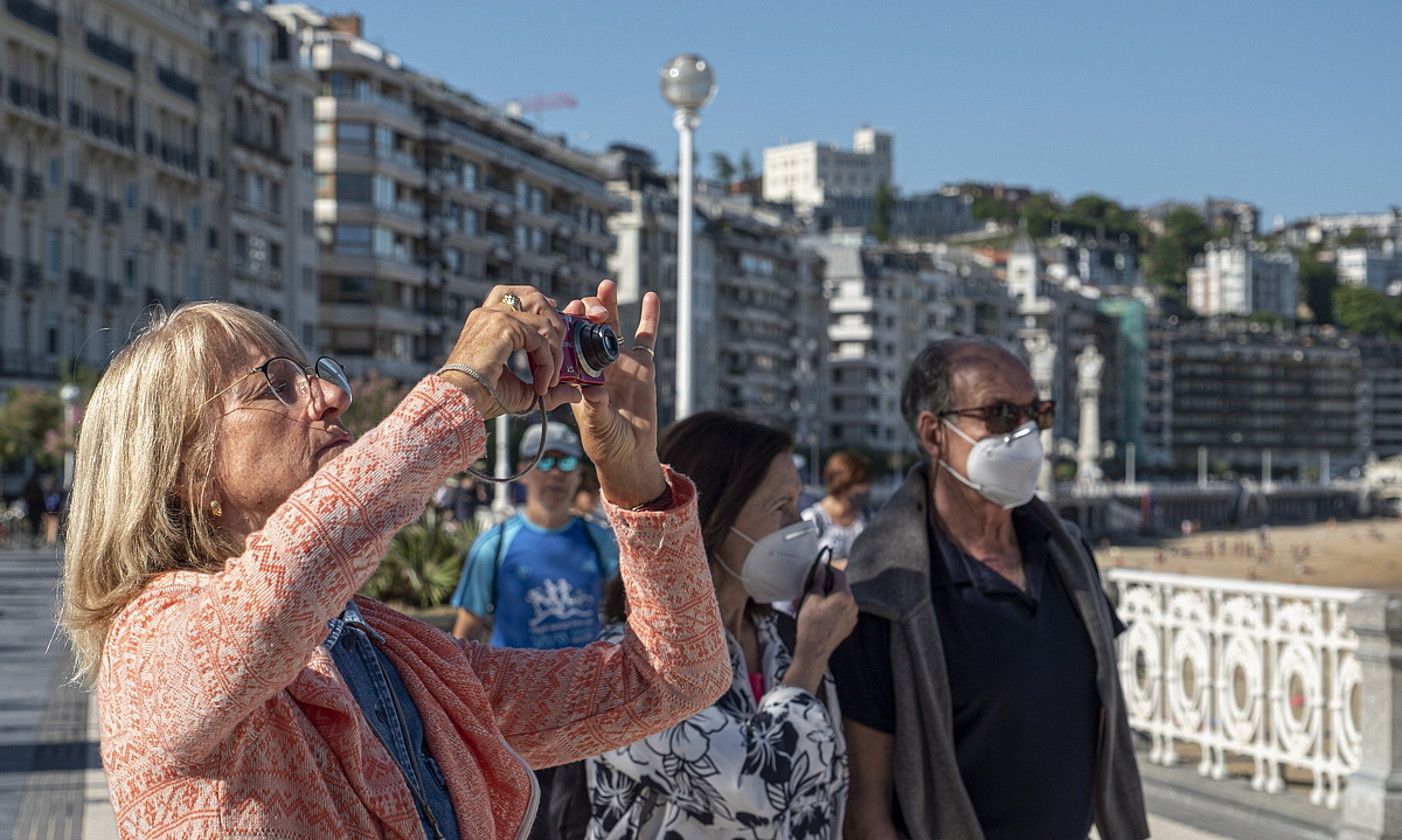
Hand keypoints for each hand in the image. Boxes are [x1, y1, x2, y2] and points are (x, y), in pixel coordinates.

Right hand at [440, 285, 580, 419]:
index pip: (519, 297)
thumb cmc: (483, 397)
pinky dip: (547, 362)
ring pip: (543, 320)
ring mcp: (495, 315)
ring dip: (554, 351)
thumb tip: (575, 393)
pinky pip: (539, 339)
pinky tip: (542, 384)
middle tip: (559, 357)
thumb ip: (549, 389)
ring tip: (551, 379)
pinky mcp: (503, 326)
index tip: (557, 329)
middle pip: (534, 296)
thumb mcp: (522, 391)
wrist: (460, 401)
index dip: (543, 307)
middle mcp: (489, 312)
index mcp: (486, 319)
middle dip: (555, 323)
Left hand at [560, 280, 664, 508]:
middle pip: (587, 326)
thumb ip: (596, 408)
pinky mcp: (642, 364)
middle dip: (586, 312)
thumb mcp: (597, 426)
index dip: (566, 324)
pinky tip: (650, 297)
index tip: (568, 313)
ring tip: (606, 285)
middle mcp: (594, 361)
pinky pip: (646, 336)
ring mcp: (619, 360)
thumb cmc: (605, 441)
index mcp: (576, 372)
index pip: (567, 340)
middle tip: (591, 308)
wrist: (629, 452)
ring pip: (612, 325)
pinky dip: (649, 317)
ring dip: (608, 304)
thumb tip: (595, 390)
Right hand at [782, 569, 857, 693]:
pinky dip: (833, 608)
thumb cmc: (810, 624)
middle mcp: (853, 605)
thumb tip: (820, 568)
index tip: (818, 569)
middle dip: (827, 584)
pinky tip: (821, 613)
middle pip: (841, 586)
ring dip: (830, 596)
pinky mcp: (849, 625)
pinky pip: (842, 610)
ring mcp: (853, 616)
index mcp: (845, 596)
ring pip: (842, 599)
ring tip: (815, 601)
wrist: (814, 651)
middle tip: (813, 586)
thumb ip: (817, 581)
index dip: (827, 569)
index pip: (839, 574)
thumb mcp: (810, 598)